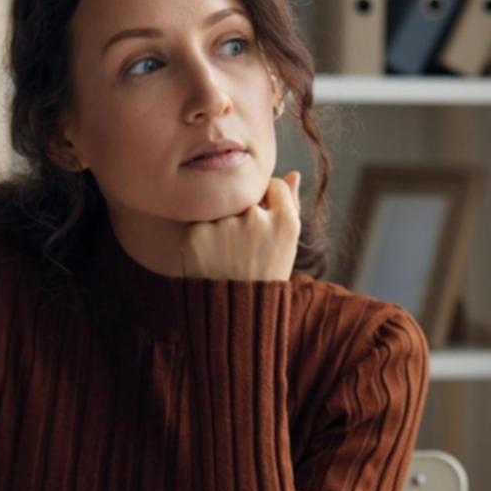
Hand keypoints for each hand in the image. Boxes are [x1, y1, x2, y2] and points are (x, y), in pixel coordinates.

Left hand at [180, 170, 301, 280]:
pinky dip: (203, 235)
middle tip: (242, 245)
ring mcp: (226, 225)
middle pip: (246, 196)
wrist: (235, 316)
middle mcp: (256, 219)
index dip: (267, 201)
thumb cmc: (265, 277)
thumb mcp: (287, 245)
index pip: (273, 185)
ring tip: (227, 255)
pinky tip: (211, 257)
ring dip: (222, 221)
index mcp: (285, 222)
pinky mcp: (198, 233)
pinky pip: (200, 220)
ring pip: (222, 206)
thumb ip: (291, 206)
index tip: (262, 220)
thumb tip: (293, 173)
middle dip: (243, 212)